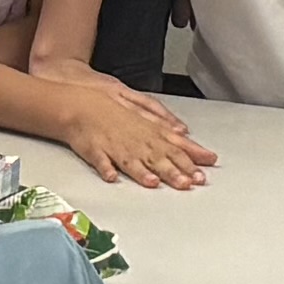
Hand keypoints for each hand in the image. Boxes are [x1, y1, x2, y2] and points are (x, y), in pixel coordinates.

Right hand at [41, 71, 212, 188]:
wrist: (76, 100)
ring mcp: (114, 144)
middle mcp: (134, 138)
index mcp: (146, 128)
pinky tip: (114, 178)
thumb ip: (162, 118)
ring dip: (146, 172)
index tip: (208, 163)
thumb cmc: (107, 103)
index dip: (192, 154)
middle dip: (176, 169)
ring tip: (157, 183)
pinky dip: (107, 169)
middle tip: (192, 181)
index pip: (174, 142)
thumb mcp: (138, 104)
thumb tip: (183, 128)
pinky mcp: (94, 149)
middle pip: (158, 155)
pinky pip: (101, 161)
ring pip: (132, 161)